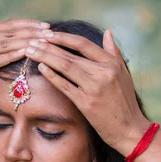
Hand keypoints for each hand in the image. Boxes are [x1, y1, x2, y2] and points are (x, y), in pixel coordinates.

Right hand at [0, 19, 48, 110]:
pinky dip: (11, 55)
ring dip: (25, 42)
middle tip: (49, 33)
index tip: (45, 26)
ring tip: (42, 42)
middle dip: (31, 32)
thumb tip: (22, 46)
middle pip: (8, 32)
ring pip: (3, 44)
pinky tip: (25, 53)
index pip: (7, 25)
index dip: (27, 24)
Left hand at [23, 29, 149, 155]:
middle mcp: (103, 73)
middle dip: (47, 46)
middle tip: (31, 41)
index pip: (83, 44)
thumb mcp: (124, 74)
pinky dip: (52, 76)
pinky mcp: (86, 103)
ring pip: (65, 67)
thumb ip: (113, 52)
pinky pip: (65, 86)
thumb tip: (107, 32)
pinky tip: (40, 67)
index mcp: (112, 64)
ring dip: (45, 57)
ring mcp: (94, 88)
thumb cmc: (125, 102)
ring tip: (30, 51)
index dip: (63, 37)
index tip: (48, 33)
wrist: (129, 130)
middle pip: (70, 55)